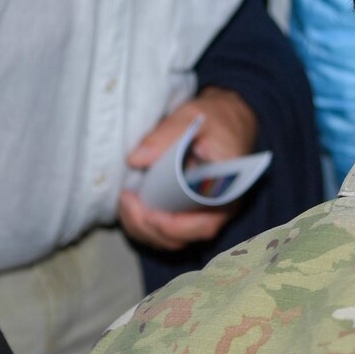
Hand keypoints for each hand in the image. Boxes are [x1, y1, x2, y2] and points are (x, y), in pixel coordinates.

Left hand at [116, 87, 258, 251]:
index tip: (151, 214)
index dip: (175, 227)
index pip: (205, 225)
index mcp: (229, 191)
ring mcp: (200, 212)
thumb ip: (168, 133)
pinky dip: (143, 223)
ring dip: (141, 227)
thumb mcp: (194, 116)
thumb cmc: (217, 117)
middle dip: (148, 227)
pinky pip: (163, 229)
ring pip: (168, 238)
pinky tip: (130, 203)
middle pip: (182, 237)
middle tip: (127, 200)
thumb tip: (135, 160)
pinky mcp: (185, 209)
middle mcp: (217, 209)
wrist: (226, 115)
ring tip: (125, 200)